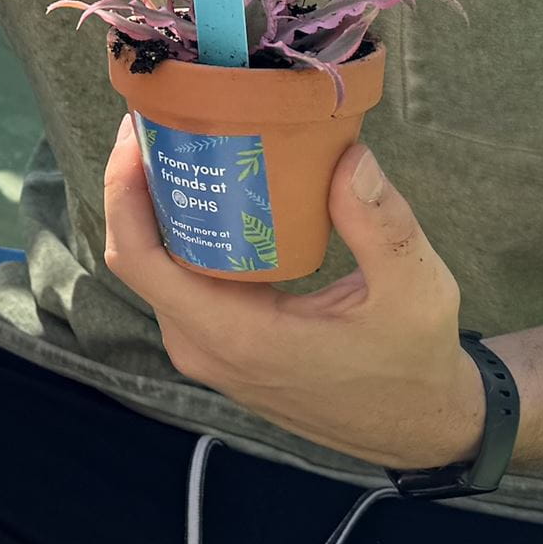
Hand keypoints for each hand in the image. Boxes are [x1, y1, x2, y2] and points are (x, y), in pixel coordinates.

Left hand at [102, 126, 485, 472]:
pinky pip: (180, 285)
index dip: (124, 191)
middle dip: (140, 185)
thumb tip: (348, 155)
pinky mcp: (221, 349)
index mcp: (236, 336)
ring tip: (182, 143)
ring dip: (160, 209)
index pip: (141, 261)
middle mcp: (205, 348)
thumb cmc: (413, 362)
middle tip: (163, 119)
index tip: (135, 131)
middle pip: (140, 257)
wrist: (418, 424)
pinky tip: (209, 191)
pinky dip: (183, 236)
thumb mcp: (414, 289)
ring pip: (158, 271)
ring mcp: (208, 353)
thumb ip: (381, 224)